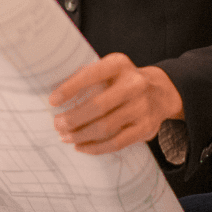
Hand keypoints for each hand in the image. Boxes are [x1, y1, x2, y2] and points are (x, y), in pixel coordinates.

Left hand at [48, 52, 183, 154]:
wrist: (159, 92)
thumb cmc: (122, 81)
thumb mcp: (109, 69)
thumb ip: (88, 77)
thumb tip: (56, 98)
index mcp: (120, 64)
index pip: (91, 74)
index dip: (70, 88)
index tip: (52, 101)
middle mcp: (134, 84)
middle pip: (98, 106)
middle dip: (73, 118)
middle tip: (57, 124)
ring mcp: (142, 107)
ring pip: (105, 127)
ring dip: (81, 135)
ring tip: (65, 136)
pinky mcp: (146, 128)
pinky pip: (116, 143)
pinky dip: (95, 147)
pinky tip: (81, 146)